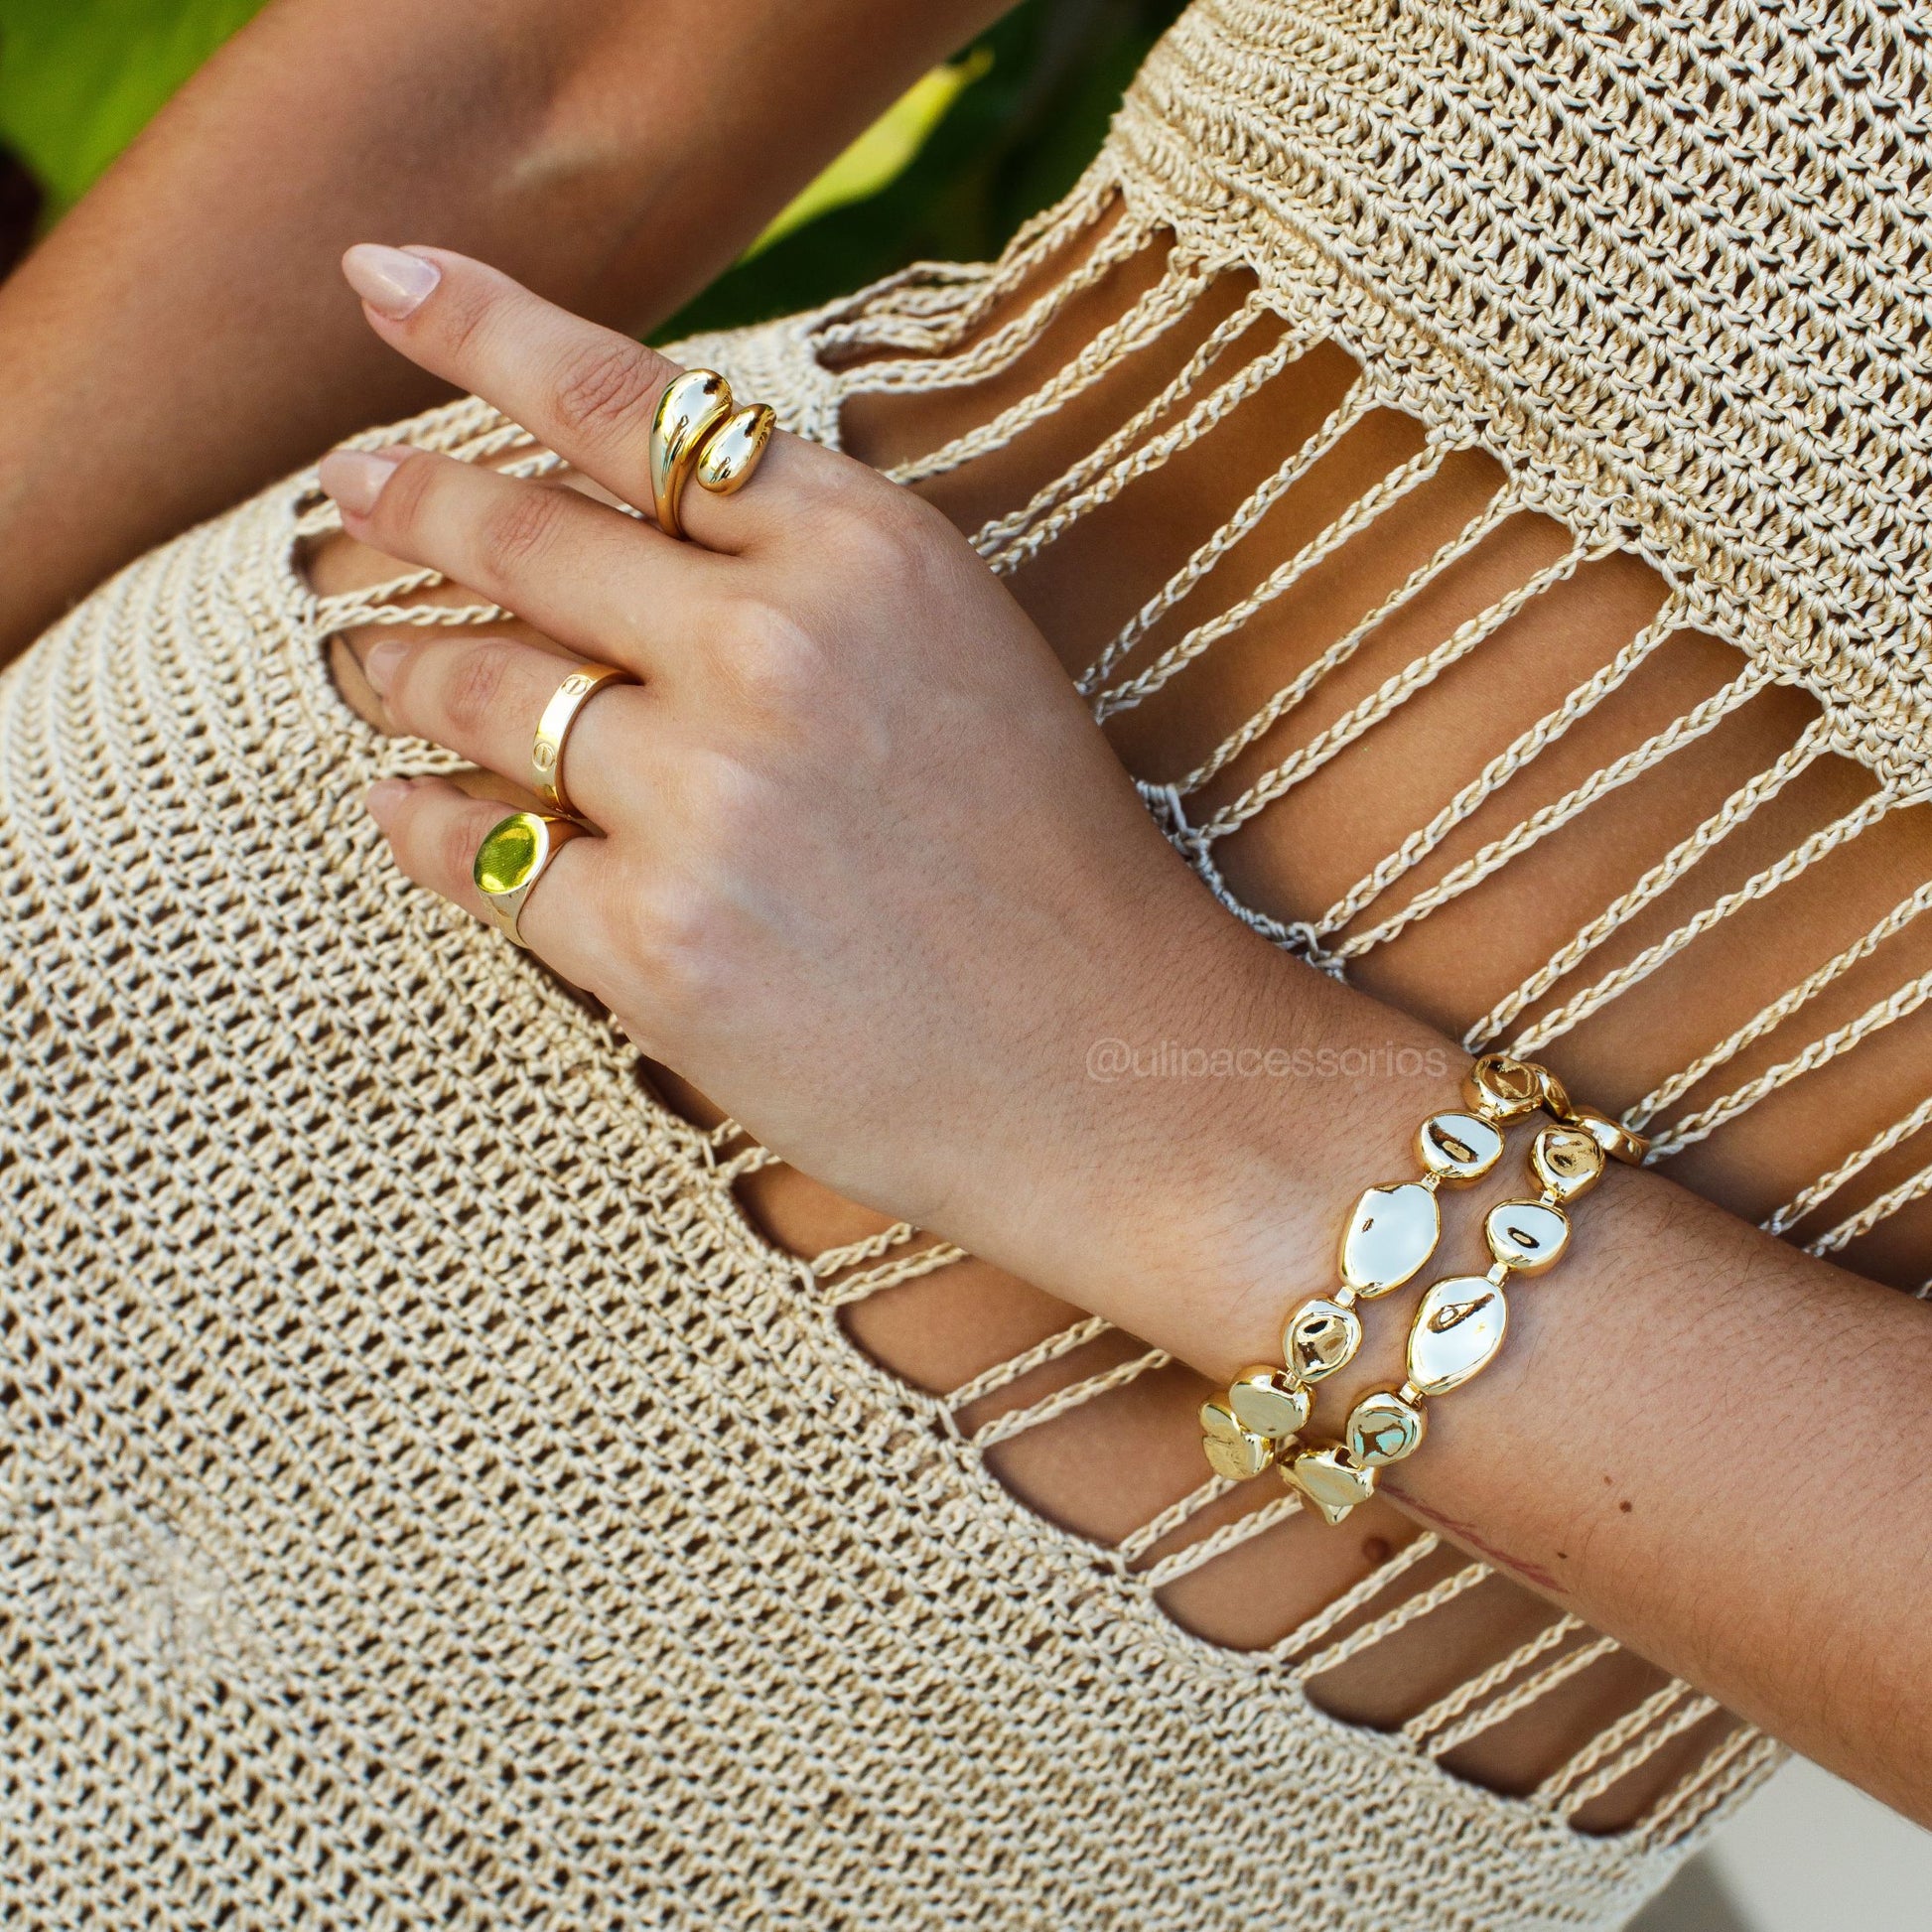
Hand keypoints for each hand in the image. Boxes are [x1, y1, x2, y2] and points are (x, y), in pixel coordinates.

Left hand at [321, 247, 1367, 1357]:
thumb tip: (623, 521)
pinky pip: (483, 856)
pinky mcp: (654, 944)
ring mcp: (703, 798)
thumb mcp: (964, 649)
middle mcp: (772, 648)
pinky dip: (427, 827)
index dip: (484, 328)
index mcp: (866, 551)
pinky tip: (404, 808)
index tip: (381, 277)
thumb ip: (811, 564)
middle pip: (523, 541)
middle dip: (407, 505)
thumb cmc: (1052, 865)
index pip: (629, 402)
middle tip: (343, 490)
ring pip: (482, 696)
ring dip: (401, 672)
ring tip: (367, 663)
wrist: (1113, 1069)